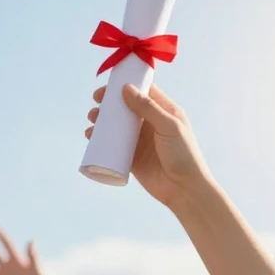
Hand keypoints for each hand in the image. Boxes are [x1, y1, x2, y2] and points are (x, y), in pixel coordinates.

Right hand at [86, 83, 210, 206]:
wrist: (183, 189)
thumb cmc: (184, 155)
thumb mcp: (169, 126)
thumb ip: (148, 107)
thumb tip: (126, 88)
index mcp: (164, 112)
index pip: (143, 92)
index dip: (126, 85)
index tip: (109, 85)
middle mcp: (150, 123)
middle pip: (126, 107)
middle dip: (109, 102)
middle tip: (96, 101)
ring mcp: (140, 140)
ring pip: (116, 125)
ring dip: (102, 119)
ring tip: (92, 119)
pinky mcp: (131, 156)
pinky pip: (112, 144)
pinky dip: (100, 139)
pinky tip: (90, 136)